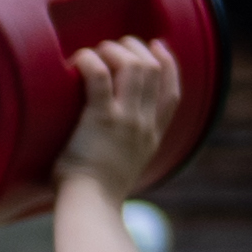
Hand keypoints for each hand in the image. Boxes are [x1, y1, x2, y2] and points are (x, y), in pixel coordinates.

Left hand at [58, 37, 182, 198]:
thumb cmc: (94, 195)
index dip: (169, 65)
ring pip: (134, 66)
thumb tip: (111, 146)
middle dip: (138, 49)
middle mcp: (144, 124)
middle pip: (155, 71)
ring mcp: (126, 119)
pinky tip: (78, 59)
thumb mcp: (124, 170)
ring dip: (116, 50)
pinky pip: (99, 76)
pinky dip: (90, 60)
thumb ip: (126, 152)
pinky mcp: (101, 119)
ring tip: (98, 50)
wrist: (91, 207)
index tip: (158, 47)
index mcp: (152, 137)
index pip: (173, 94)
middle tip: (117, 44)